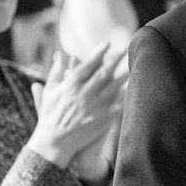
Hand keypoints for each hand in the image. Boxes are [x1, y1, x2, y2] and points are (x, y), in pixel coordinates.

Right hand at [28, 44, 124, 171]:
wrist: (55, 142)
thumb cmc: (50, 114)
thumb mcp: (50, 91)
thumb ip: (56, 71)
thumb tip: (59, 53)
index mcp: (71, 85)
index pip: (88, 64)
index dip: (98, 52)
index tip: (107, 43)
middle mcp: (85, 94)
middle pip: (104, 72)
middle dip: (115, 59)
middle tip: (125, 48)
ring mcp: (96, 106)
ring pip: (115, 86)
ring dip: (125, 74)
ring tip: (134, 64)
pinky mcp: (104, 119)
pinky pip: (120, 104)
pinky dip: (128, 94)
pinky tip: (136, 87)